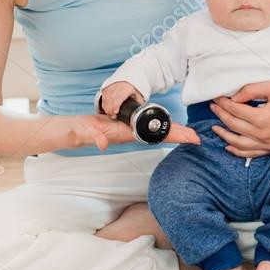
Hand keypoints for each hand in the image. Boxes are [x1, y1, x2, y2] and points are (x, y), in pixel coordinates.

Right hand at [69, 114, 200, 151]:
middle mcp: (129, 133)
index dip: (172, 136)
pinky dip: (159, 128)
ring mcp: (127, 130)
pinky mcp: (124, 126)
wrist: (72, 131)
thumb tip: (103, 144)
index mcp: (125, 133)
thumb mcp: (85, 133)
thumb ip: (93, 137)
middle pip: (158, 135)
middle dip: (178, 135)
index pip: (153, 135)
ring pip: (154, 131)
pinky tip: (169, 129)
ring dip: (171, 132)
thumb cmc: (78, 132)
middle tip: (197, 137)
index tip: (189, 138)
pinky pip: (146, 127)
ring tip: (189, 134)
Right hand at [99, 81, 144, 118]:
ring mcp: (111, 85)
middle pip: (111, 98)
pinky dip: (104, 103)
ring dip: (106, 107)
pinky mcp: (107, 86)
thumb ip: (138, 102)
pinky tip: (105, 109)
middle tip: (112, 116)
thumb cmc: (133, 87)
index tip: (116, 112)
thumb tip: (140, 112)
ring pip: (106, 97)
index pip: (120, 97)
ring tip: (109, 114)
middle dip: (110, 109)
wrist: (129, 76)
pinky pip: (103, 96)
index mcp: (127, 88)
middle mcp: (118, 86)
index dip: (116, 105)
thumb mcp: (138, 94)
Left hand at [208, 79, 269, 158]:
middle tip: (213, 107)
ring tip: (215, 128)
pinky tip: (228, 145)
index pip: (235, 110)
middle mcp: (263, 134)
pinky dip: (237, 151)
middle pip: (234, 125)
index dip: (223, 103)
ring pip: (238, 143)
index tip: (216, 98)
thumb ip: (251, 90)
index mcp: (262, 118)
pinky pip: (250, 154)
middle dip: (221, 115)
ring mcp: (267, 144)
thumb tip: (233, 97)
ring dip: (224, 135)